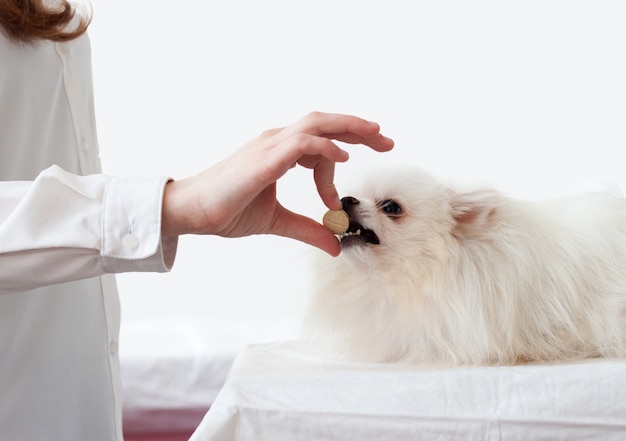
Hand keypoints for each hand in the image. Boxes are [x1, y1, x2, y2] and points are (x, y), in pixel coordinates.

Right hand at [161, 111, 393, 254]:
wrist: (191, 212)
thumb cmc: (226, 210)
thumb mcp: (278, 222)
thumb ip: (308, 229)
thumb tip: (335, 245)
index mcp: (278, 153)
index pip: (320, 141)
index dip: (343, 153)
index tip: (355, 181)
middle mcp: (276, 143)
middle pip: (324, 123)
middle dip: (358, 128)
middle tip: (387, 140)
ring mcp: (269, 146)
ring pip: (316, 124)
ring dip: (349, 127)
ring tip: (377, 137)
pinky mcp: (264, 158)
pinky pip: (301, 143)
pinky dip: (325, 147)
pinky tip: (344, 156)